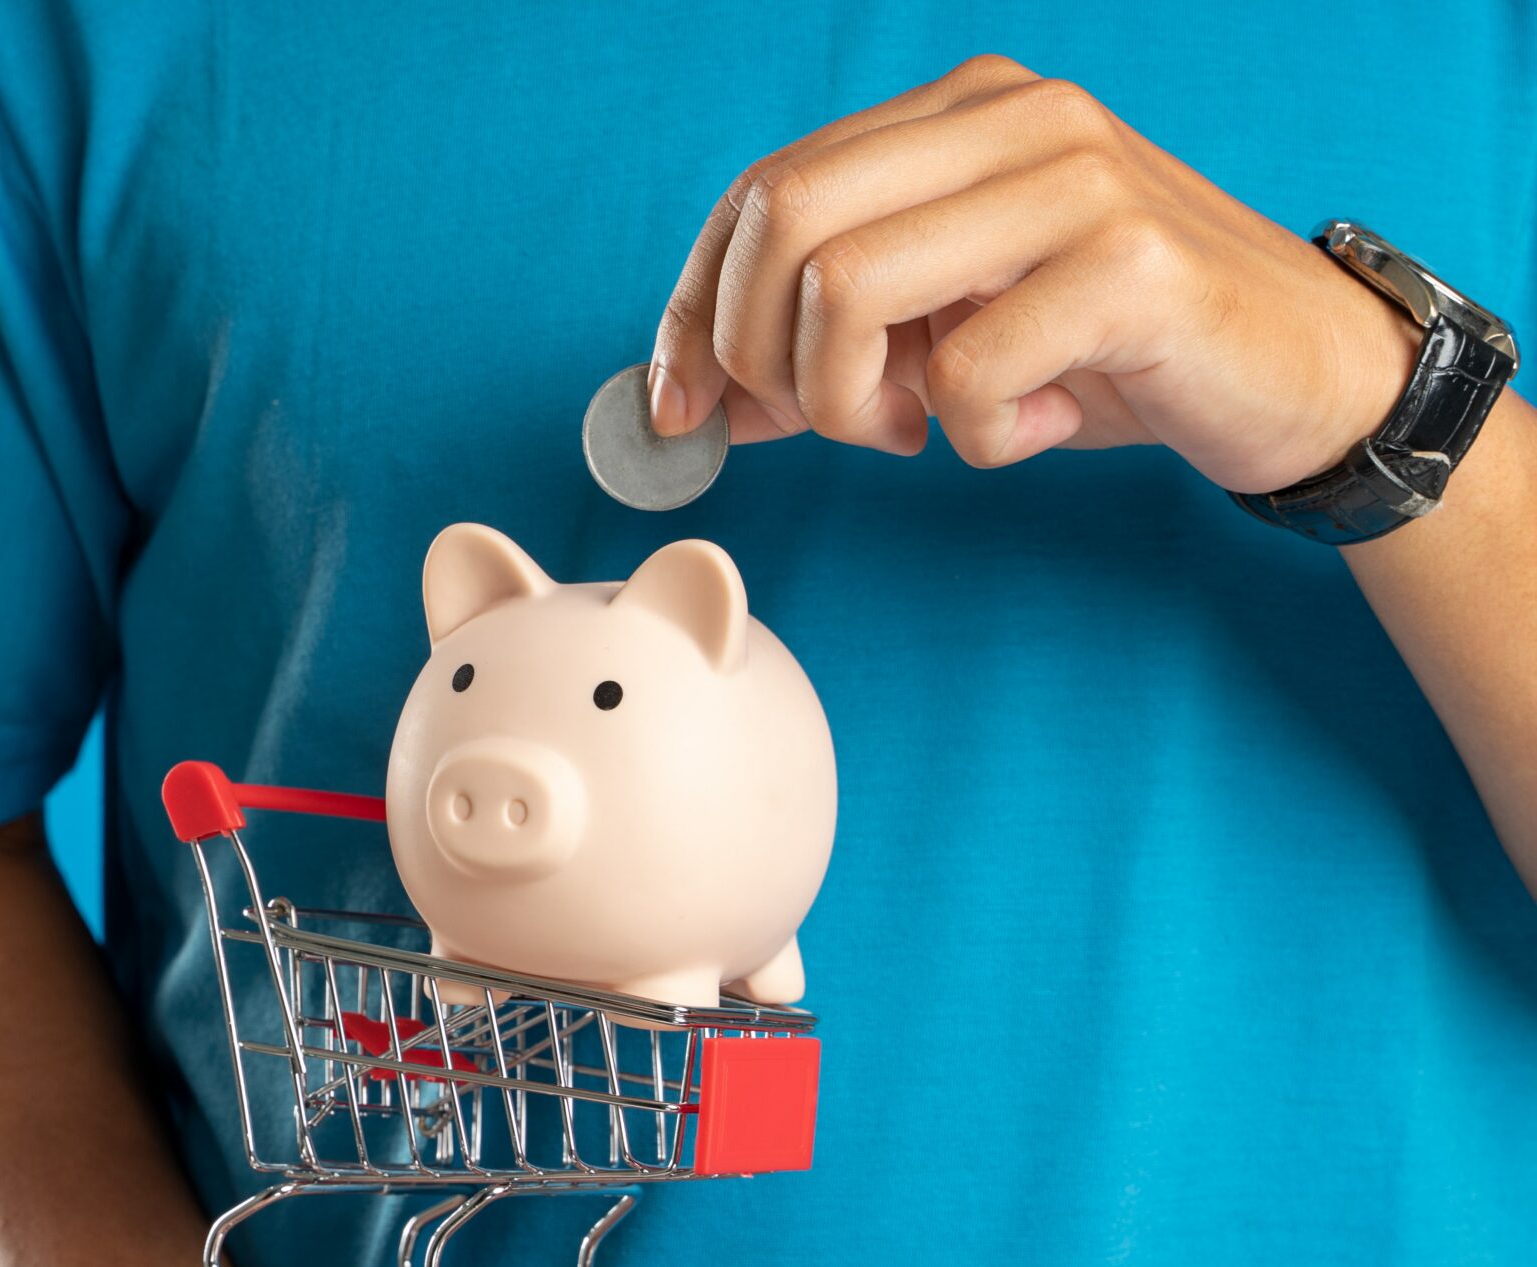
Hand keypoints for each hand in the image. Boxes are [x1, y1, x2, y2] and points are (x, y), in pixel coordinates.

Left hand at [647, 54, 1418, 492]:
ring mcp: (1074, 179)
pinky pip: (964, 372)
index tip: (681, 409)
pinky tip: (1028, 431)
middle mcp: (1012, 117)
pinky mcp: (1129, 265)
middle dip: (760, 354)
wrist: (1301, 374)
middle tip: (824, 424)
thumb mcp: (943, 337)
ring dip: (852, 403)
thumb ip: (821, 348)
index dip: (692, 308)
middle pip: (784, 219)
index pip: (762, 189)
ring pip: (846, 287)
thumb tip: (686, 402)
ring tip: (919, 430)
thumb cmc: (1110, 354)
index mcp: (955, 112)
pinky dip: (969, 436)